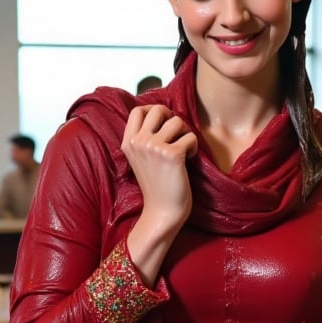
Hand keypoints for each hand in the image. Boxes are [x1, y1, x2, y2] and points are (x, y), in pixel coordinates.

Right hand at [122, 104, 197, 232]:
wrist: (162, 212)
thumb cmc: (156, 186)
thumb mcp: (141, 158)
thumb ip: (145, 137)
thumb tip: (162, 113)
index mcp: (128, 142)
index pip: (138, 110)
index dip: (153, 111)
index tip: (163, 123)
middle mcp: (138, 142)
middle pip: (158, 109)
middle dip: (171, 119)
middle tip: (177, 135)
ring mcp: (154, 147)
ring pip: (177, 121)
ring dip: (185, 133)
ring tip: (183, 150)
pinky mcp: (172, 155)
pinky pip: (190, 137)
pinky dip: (194, 147)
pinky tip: (189, 159)